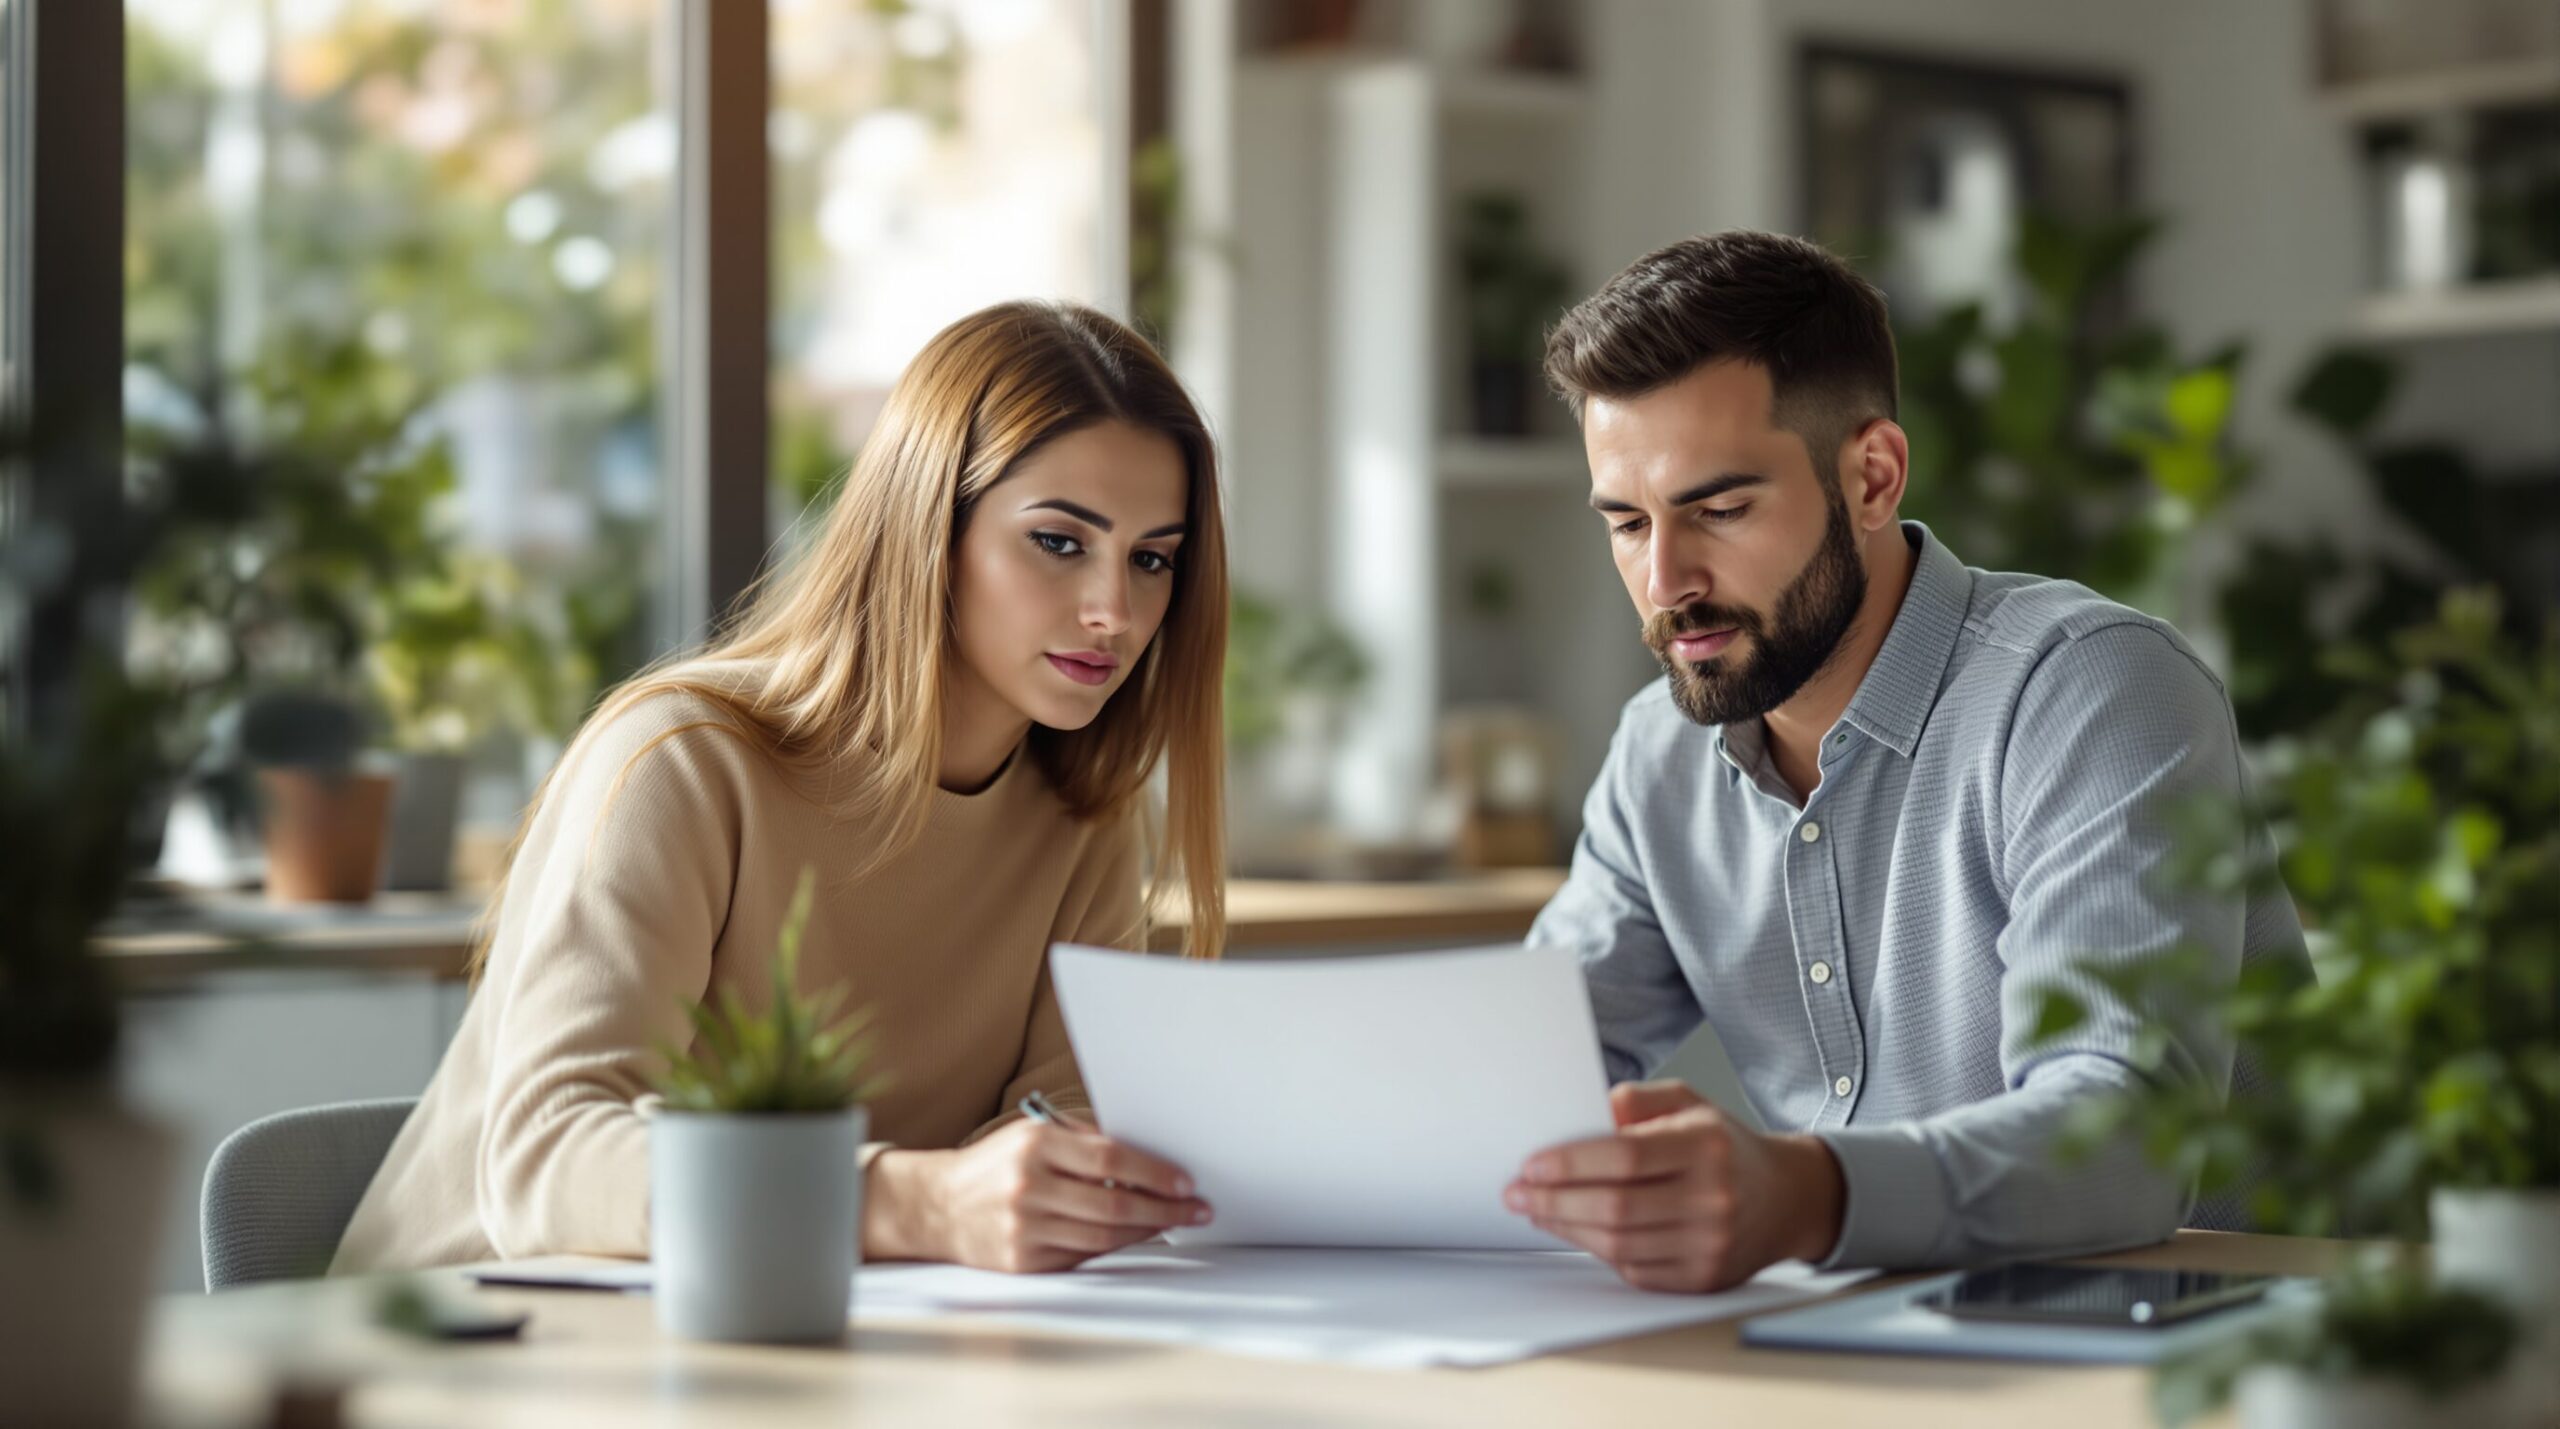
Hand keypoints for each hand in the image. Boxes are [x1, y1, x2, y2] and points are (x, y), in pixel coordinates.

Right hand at [865, 1114, 1211, 1272]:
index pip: (1110, 1159)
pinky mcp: (1024, 1262)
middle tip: (1197, 1209)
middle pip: (1114, 1204)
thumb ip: (1084, 1142)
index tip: (1185, 1181)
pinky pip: (1084, 1256)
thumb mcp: (1032, 1135)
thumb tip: (1147, 1157)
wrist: (937, 1206)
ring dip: (1148, 1231)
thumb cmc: (996, 1165)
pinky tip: (1138, 1237)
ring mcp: (1025, 1229)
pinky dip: (1116, 1247)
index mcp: (1035, 1145)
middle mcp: (1029, 1187)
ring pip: (1104, 1236)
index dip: (1155, 1172)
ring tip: (1175, 1223)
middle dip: (1165, 1209)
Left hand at [1502, 1080, 1844, 1292]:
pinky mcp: (1703, 1279)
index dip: (1571, 1163)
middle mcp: (1713, 1199)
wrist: (1785, 1198)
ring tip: (1536, 1210)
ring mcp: (1710, 1245)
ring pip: (1619, 1245)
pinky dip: (1597, 1251)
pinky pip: (1634, 1270)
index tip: (1531, 1163)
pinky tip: (1576, 1230)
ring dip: (1566, 1228)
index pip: (1626, 1157)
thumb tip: (1584, 1112)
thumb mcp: (1688, 1102)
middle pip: (1616, 1208)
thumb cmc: (1723, 1146)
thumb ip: (1637, 1100)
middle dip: (1554, 1200)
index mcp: (1706, 1147)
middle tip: (1517, 1192)